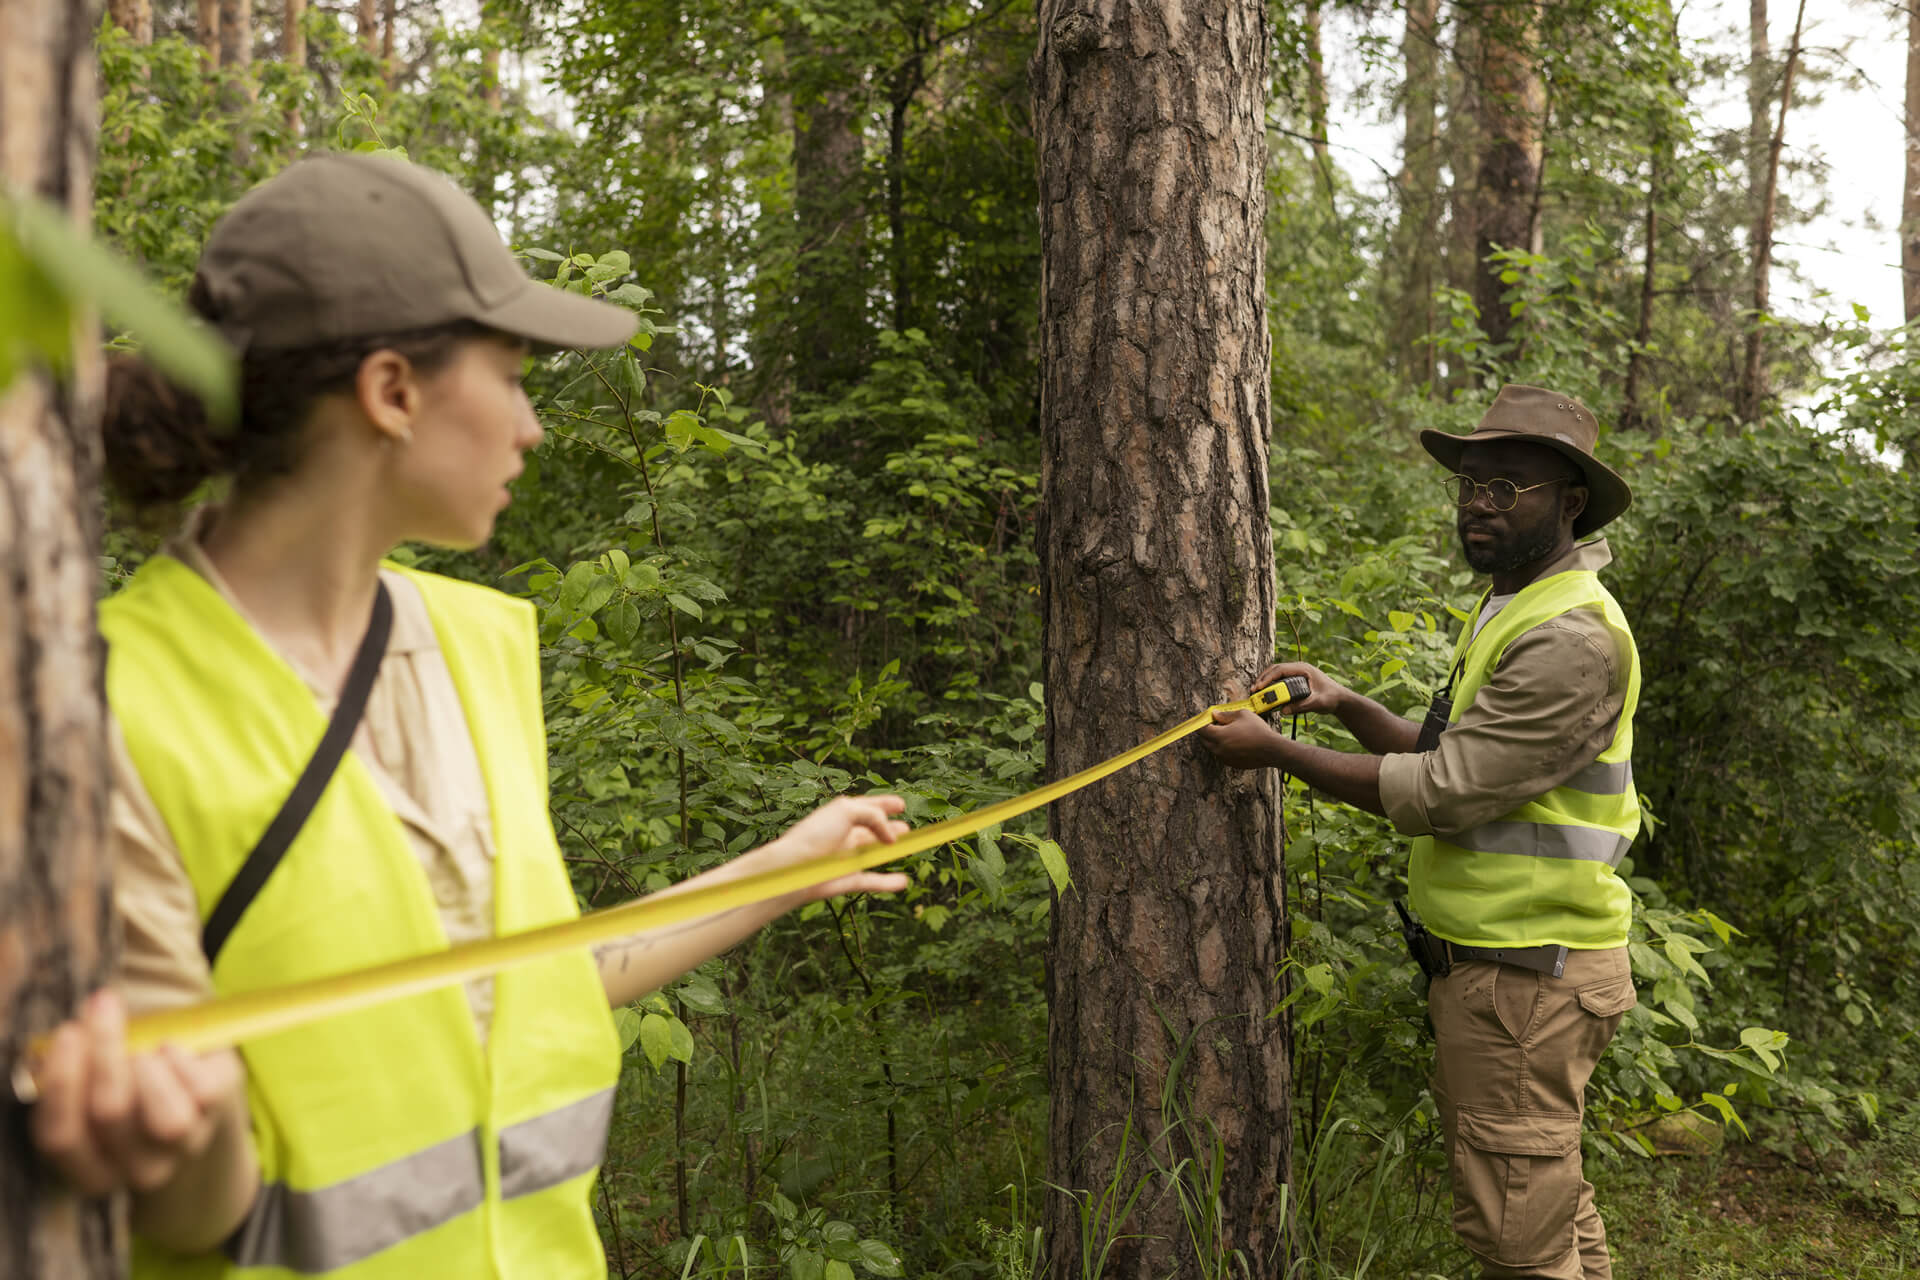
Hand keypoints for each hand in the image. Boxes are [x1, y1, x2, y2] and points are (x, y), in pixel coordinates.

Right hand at [29, 990, 243, 1196]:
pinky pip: (204, 1093)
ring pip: (166, 1118)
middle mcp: (134, 1170)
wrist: (182, 1094)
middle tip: (102, 1006)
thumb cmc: (123, 1081)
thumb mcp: (92, 1075)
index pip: (60, 1136)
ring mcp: (180, 1148)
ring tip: (140, 1048)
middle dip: (104, 1051)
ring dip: (148, 1068)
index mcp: (86, 1167)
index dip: (61, 1083)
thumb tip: (82, 1019)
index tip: (67, 1032)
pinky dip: (183, 1061)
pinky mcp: (214, 1119)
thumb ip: (79, 1058)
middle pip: (110, 1112)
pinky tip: (168, 1046)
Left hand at [756, 794, 912, 904]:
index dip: (884, 804)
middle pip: (871, 831)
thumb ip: (874, 816)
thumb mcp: (846, 810)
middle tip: (906, 829)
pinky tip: (903, 881)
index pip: (866, 806)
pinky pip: (873, 881)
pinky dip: (888, 882)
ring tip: (907, 846)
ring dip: (891, 851)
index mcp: (840, 815)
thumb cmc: (815, 834)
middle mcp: (844, 836)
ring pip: (873, 854)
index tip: (901, 804)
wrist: (795, 867)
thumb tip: (891, 837)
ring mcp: (846, 859)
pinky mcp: (848, 880)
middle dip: (889, 828)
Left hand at [1197, 708, 1287, 768]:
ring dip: (1215, 740)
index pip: (1202, 730)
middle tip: (1216, 724)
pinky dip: (1224, 748)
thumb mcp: (1242, 715)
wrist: (1272, 750)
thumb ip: (1225, 715)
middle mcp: (1219, 749)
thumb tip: (1215, 714)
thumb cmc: (1257, 730)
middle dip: (1207, 732)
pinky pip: (1222, 755)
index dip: (1202, 722)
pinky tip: (1235, 742)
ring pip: (1213, 749)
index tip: (1206, 718)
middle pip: (1204, 740)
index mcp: (1219, 736)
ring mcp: (1225, 758)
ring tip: (1228, 732)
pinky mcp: (1232, 764)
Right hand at [1251, 661, 1347, 716]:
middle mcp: (1299, 669)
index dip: (1268, 677)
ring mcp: (1297, 674)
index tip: (1259, 686)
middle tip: (1253, 690)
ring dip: (1266, 682)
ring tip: (1257, 692)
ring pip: (1277, 674)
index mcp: (1304, 669)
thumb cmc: (1331, 698)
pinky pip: (1281, 680)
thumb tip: (1283, 710)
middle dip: (1263, 679)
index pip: (1281, 669)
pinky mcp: (1296, 680)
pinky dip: (1272, 685)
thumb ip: (1301, 706)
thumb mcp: (1317, 703)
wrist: (1341, 699)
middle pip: (1276, 670)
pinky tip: (1267, 694)